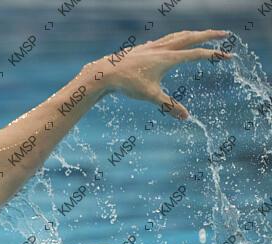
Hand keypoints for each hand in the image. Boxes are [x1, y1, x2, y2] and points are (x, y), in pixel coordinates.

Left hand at [90, 29, 232, 119]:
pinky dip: (174, 39)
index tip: (229, 56)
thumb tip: (186, 118)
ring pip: (178, 36)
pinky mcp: (144, 48)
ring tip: (202, 34)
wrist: (106, 72)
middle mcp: (163, 48)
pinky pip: (164, 40)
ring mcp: (153, 46)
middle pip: (192, 37)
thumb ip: (169, 106)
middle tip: (225, 34)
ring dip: (192, 34)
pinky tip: (170, 43)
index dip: (214, 55)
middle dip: (210, 35)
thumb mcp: (150, 96)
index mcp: (168, 58)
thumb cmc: (128, 84)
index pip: (197, 54)